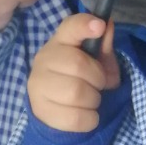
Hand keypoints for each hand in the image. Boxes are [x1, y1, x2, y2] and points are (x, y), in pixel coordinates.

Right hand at [27, 15, 119, 131]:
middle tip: (98, 85)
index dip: (85, 25)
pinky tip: (86, 114)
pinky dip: (90, 119)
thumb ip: (103, 46)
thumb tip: (107, 26)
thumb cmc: (82, 78)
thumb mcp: (97, 61)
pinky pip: (75, 118)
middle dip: (98, 78)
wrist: (57, 105)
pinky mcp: (40, 110)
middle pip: (78, 65)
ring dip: (93, 100)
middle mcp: (44, 59)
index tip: (100, 27)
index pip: (70, 27)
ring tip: (91, 100)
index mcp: (60, 41)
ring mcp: (38, 84)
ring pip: (76, 93)